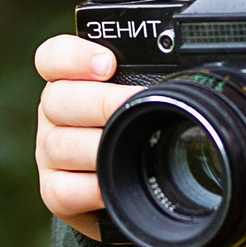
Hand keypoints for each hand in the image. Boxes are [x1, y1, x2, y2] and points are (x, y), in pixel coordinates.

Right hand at [34, 34, 139, 237]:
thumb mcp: (140, 100)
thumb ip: (151, 81)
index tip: (106, 63)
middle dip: (101, 101)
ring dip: (97, 146)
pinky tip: (110, 184)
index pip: (53, 57)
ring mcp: (49, 154)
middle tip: (135, 104)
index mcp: (72, 82)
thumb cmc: (135, 133)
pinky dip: (90, 188)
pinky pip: (63, 189)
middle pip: (57, 99)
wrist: (122, 189)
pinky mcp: (53, 191)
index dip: (74, 56)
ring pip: (59, 144)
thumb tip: (196, 72)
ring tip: (129, 145)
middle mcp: (55, 114)